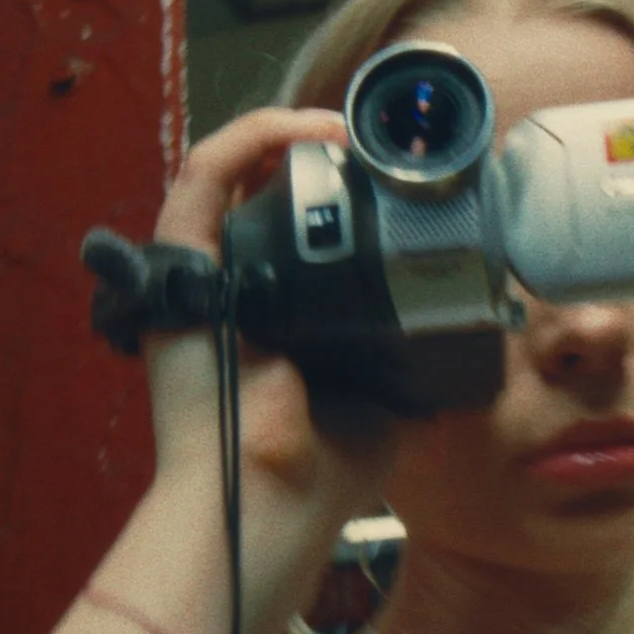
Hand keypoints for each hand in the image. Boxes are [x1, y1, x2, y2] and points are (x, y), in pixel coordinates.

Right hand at [140, 109, 396, 611]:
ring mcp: (198, 281)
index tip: (387, 180)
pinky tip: (306, 127)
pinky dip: (250, 136)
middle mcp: (227, 296)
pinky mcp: (177, 270)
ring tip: (340, 127)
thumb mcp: (386, 412)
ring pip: (225, 174)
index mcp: (270, 326)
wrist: (273, 506)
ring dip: (283, 134)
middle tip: (370, 146)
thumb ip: (407, 377)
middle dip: (310, 157)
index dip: (329, 196)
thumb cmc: (317, 479)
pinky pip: (202, 175)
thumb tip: (456, 354)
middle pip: (259, 200)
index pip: (289, 239)